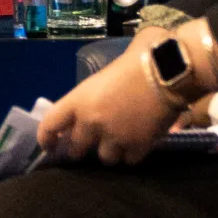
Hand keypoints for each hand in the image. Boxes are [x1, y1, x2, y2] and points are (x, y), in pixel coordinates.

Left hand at [37, 30, 184, 165]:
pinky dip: (133, 153)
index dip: (47, 138)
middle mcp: (91, 123)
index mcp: (79, 100)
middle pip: (76, 149)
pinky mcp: (137, 147)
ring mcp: (114, 138)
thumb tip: (109, 84)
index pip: (50, 126)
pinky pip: (129, 160)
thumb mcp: (110, 67)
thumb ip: (100, 85)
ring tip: (121, 141)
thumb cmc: (141, 57)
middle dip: (83, 147)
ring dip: (111, 151)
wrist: (170, 71)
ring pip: (105, 158)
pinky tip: (140, 142)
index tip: (50, 146)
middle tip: (93, 141)